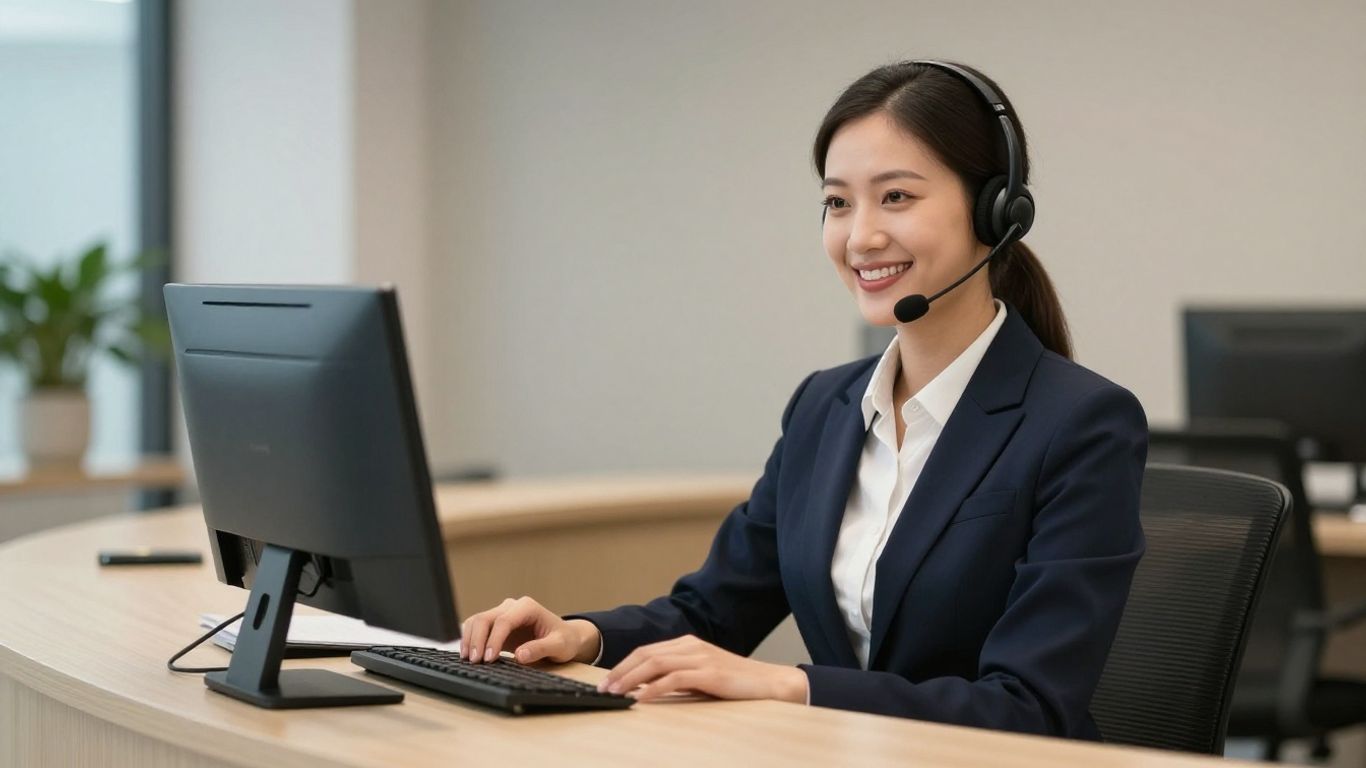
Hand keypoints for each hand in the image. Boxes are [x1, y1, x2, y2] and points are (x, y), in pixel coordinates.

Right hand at [460, 596, 600, 664]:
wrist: (564, 637)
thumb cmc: (564, 640)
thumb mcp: (559, 646)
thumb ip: (541, 649)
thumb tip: (520, 656)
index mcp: (527, 607)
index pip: (504, 621)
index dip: (494, 639)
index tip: (489, 659)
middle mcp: (512, 607)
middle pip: (485, 618)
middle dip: (477, 640)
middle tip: (475, 662)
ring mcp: (502, 614)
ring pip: (477, 621)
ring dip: (470, 639)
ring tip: (468, 660)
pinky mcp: (496, 625)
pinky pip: (477, 628)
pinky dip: (470, 640)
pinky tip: (468, 655)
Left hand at [597, 634, 808, 703]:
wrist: (770, 683)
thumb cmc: (736, 683)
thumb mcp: (702, 676)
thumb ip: (677, 677)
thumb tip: (646, 688)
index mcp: (688, 644)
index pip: (647, 651)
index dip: (623, 665)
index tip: (607, 681)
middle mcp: (691, 646)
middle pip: (645, 654)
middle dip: (620, 671)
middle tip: (603, 688)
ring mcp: (700, 657)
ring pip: (655, 664)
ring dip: (631, 679)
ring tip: (615, 693)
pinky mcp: (709, 673)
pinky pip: (674, 679)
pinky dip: (654, 689)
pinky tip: (641, 699)